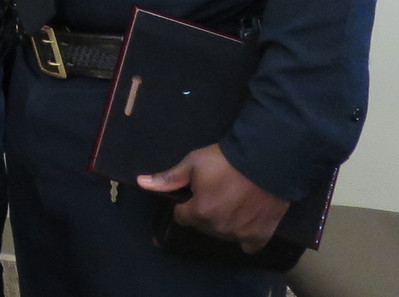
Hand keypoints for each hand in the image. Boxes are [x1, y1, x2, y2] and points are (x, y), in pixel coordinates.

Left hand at [139, 144, 290, 253]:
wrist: (265, 161)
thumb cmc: (225, 161)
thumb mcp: (192, 164)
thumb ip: (167, 179)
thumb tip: (140, 183)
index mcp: (198, 213)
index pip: (182, 216)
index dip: (187, 204)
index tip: (196, 193)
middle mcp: (217, 228)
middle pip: (203, 225)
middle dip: (204, 212)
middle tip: (217, 193)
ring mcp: (240, 234)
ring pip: (223, 234)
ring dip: (223, 223)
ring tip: (233, 202)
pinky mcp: (260, 235)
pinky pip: (248, 245)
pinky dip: (245, 237)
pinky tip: (246, 222)